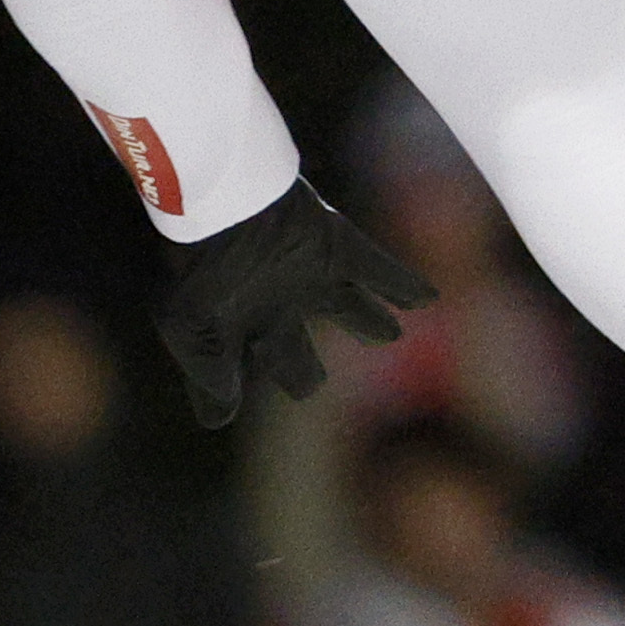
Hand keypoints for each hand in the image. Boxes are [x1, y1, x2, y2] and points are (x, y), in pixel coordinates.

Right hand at [151, 181, 435, 427]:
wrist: (220, 206)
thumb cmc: (200, 276)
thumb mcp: (194, 339)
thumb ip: (211, 381)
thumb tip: (219, 419)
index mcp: (239, 325)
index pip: (228, 371)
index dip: (232, 390)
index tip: (228, 409)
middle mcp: (273, 302)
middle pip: (293, 347)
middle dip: (304, 371)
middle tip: (313, 385)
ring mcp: (306, 273)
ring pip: (347, 306)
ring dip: (371, 323)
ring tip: (393, 335)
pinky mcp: (333, 242)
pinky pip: (378, 268)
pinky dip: (404, 285)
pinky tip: (430, 298)